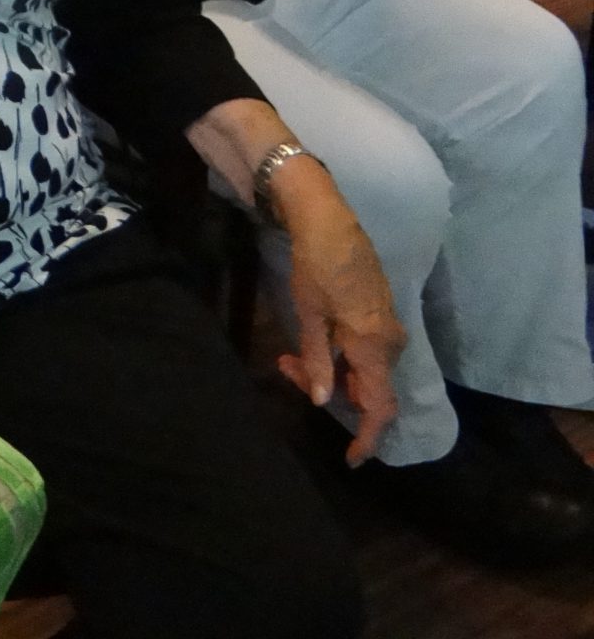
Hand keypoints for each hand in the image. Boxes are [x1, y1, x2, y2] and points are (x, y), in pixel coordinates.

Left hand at [272, 160, 404, 464]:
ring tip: (287, 358)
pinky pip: (364, 351)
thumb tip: (324, 401)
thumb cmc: (316, 266)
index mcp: (375, 346)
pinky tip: (309, 346)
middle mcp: (390, 341)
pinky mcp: (380, 313)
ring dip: (329, 371)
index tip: (351, 458)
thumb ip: (318, 361)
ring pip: (363, 369)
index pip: (379, 407)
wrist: (329, 220)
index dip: (367, 437)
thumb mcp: (310, 316)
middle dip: (329, 392)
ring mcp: (388, 326)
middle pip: (367, 389)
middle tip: (287, 372)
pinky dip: (338, 356)